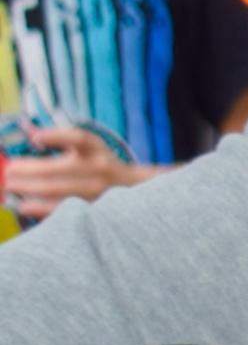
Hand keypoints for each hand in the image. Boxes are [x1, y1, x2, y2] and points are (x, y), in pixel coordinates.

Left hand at [1, 125, 150, 212]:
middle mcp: (99, 170)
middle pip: (58, 168)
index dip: (56, 136)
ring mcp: (97, 192)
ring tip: (10, 186)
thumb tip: (30, 134)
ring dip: (29, 188)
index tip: (34, 138)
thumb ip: (65, 142)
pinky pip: (62, 210)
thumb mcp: (93, 150)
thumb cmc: (105, 168)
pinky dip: (41, 209)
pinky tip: (24, 207)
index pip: (79, 139)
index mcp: (98, 151)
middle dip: (28, 169)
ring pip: (57, 190)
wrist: (137, 192)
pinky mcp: (94, 210)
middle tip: (9, 170)